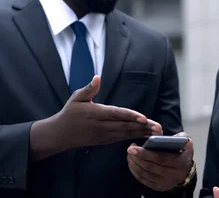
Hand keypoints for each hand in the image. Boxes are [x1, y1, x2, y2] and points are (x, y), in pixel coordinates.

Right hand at [31, 76, 161, 159]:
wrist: (60, 134)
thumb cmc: (69, 113)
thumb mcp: (76, 98)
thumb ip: (89, 89)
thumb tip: (97, 77)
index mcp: (95, 113)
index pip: (116, 114)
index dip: (130, 116)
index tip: (143, 118)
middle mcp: (101, 126)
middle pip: (125, 126)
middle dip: (142, 127)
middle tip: (158, 127)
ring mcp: (103, 135)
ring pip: (125, 134)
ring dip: (141, 133)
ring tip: (156, 132)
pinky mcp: (104, 141)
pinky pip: (121, 138)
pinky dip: (133, 137)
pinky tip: (144, 135)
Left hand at [127, 132, 194, 191]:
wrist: (185, 171)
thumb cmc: (182, 153)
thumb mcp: (185, 143)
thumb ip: (180, 137)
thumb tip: (170, 135)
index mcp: (181, 163)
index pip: (160, 158)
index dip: (145, 153)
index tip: (133, 147)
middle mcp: (173, 175)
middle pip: (150, 167)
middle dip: (137, 158)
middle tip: (129, 149)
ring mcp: (165, 183)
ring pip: (145, 174)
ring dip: (134, 164)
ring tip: (129, 155)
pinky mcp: (159, 187)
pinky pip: (144, 180)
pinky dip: (135, 171)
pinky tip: (132, 163)